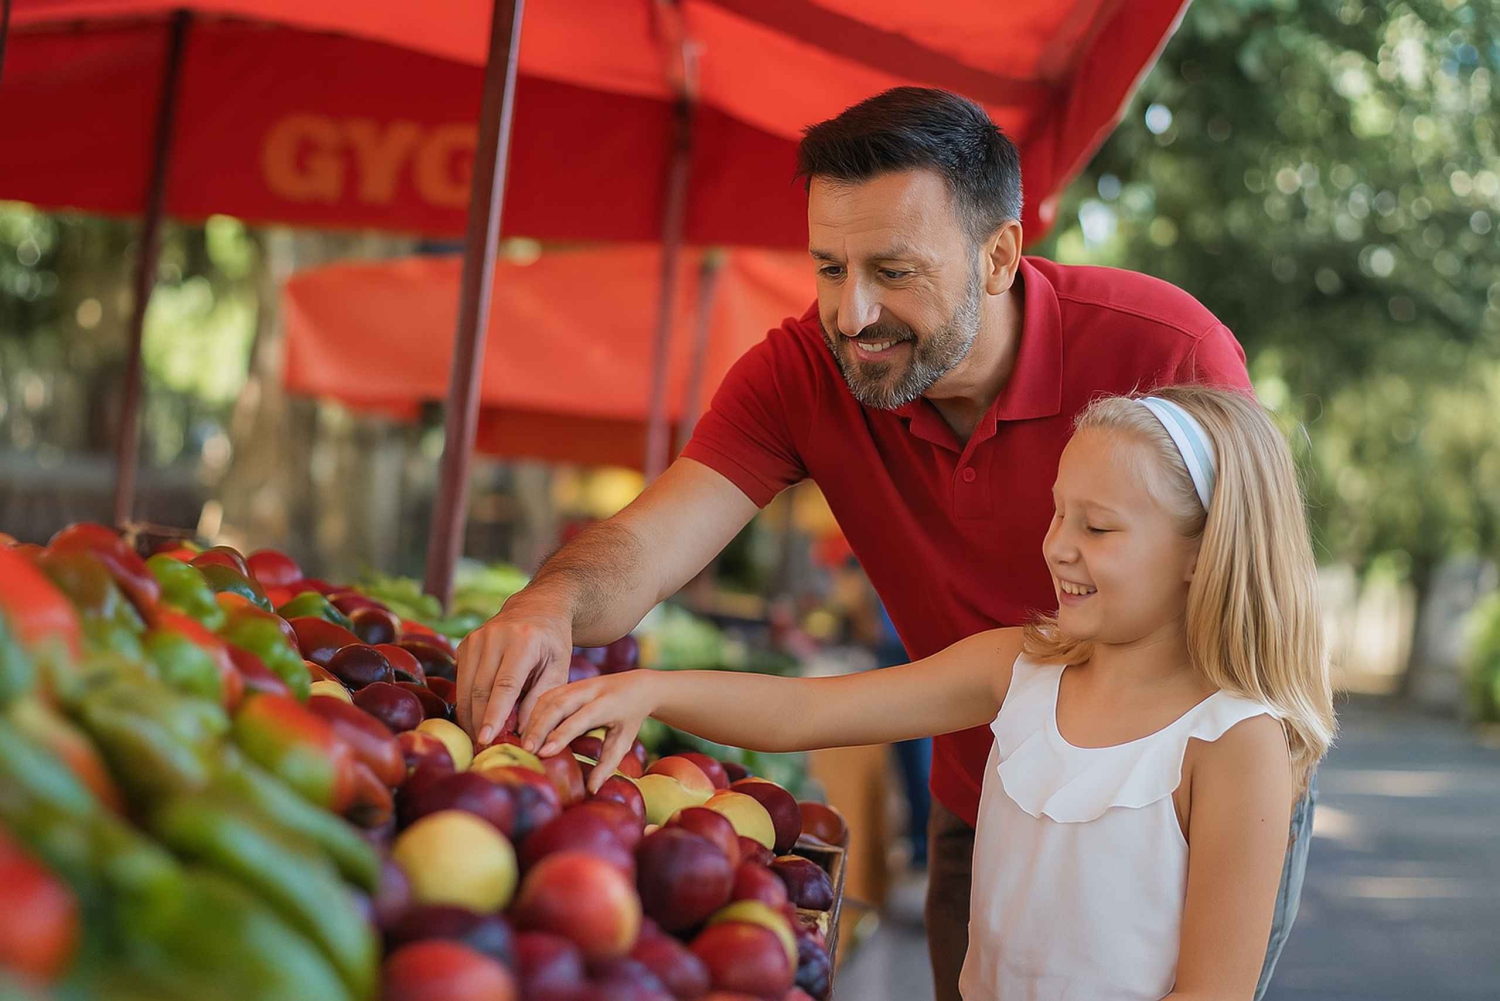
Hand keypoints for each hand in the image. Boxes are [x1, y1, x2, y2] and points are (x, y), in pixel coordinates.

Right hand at [456, 601, 572, 744]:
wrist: (537, 607)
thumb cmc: (552, 642)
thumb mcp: (559, 668)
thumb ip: (541, 699)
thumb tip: (523, 732)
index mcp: (523, 641)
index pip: (504, 685)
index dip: (494, 714)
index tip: (486, 739)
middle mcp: (495, 636)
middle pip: (480, 688)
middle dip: (479, 721)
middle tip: (484, 748)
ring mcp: (476, 638)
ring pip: (465, 687)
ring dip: (470, 715)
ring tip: (479, 738)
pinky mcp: (465, 644)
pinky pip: (461, 680)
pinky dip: (466, 701)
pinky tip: (475, 718)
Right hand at [521, 672, 658, 792]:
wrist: (638, 686)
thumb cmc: (630, 718)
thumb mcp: (624, 741)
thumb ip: (608, 765)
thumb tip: (592, 790)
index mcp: (608, 704)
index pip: (580, 719)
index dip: (561, 735)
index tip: (544, 752)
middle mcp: (591, 690)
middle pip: (559, 705)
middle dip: (540, 727)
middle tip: (527, 750)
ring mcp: (579, 684)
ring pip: (550, 698)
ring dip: (534, 720)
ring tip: (525, 744)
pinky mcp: (570, 684)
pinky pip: (548, 695)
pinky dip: (535, 712)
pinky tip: (528, 730)